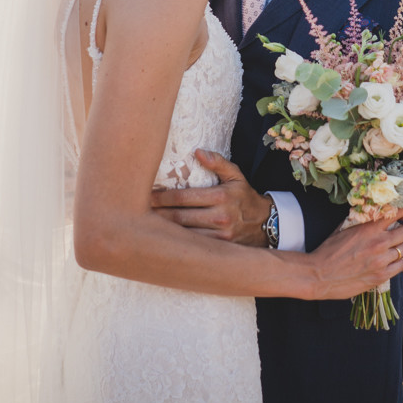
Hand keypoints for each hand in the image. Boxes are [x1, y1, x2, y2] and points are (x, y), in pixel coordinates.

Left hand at [151, 150, 270, 246]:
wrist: (267, 225)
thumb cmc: (244, 197)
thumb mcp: (236, 176)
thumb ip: (218, 162)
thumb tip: (198, 152)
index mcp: (221, 196)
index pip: (182, 197)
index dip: (160, 197)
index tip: (144, 195)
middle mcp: (220, 216)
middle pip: (178, 217)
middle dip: (155, 214)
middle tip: (135, 211)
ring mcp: (219, 236)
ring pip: (182, 234)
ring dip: (161, 230)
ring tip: (143, 225)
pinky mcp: (219, 250)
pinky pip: (191, 246)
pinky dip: (175, 242)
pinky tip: (161, 238)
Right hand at [304, 211, 402, 300]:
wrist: (319, 275)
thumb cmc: (328, 251)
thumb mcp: (343, 229)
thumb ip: (360, 221)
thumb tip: (371, 214)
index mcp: (369, 228)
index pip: (397, 213)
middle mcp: (379, 243)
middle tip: (397, 234)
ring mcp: (381, 261)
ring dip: (398, 249)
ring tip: (388, 251)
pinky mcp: (381, 276)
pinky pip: (401, 266)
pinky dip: (396, 263)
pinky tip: (388, 263)